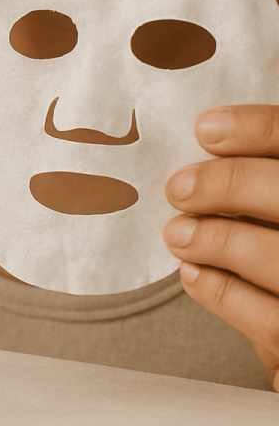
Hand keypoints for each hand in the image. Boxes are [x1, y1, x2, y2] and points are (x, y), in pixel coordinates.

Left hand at [164, 105, 278, 388]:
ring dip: (217, 241)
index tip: (205, 128)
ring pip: (278, 259)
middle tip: (178, 189)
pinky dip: (223, 293)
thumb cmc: (277, 241)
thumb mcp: (273, 205)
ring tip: (177, 234)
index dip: (255, 129)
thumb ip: (260, 182)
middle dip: (229, 185)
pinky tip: (193, 274)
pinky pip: (271, 320)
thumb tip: (206, 141)